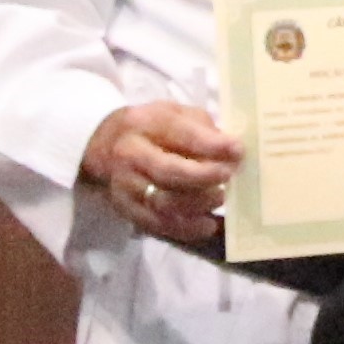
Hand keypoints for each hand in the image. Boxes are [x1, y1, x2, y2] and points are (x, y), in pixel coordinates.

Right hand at [79, 99, 237, 244]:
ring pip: (163, 203)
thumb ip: (201, 127)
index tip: (238, 149)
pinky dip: (187, 229)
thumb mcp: (173, 114)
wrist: (105, 149)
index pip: (179, 133)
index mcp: (145, 124)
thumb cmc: (151, 130)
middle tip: (229, 176)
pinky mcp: (128, 211)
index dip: (210, 144)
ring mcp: (126, 187)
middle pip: (167, 171)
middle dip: (202, 176)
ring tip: (220, 198)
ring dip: (197, 204)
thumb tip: (232, 150)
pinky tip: (209, 224)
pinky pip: (159, 225)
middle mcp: (130, 155)